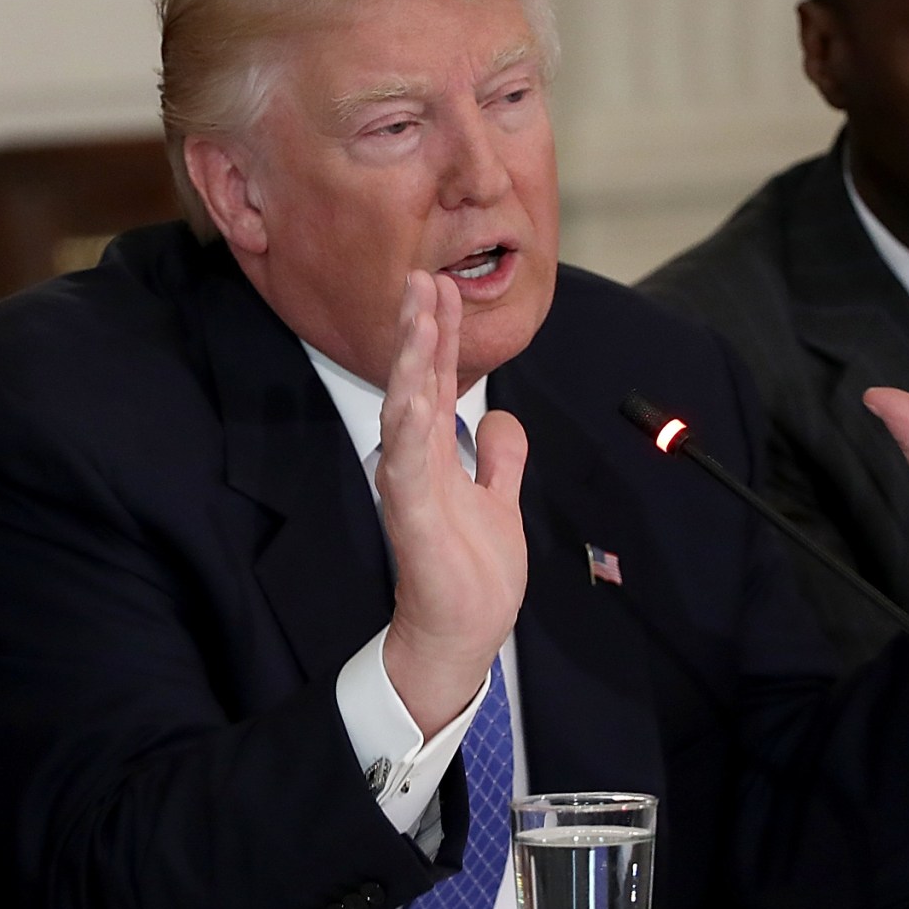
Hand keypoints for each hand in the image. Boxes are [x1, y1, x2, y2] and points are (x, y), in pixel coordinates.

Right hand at [376, 271, 529, 734]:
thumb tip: (502, 418)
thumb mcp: (499, 501)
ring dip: (410, 364)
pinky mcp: (410, 516)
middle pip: (417, 382)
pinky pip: (406, 465)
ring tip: (416, 319)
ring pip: (406, 411)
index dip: (439, 333)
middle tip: (420, 277)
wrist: (463, 631)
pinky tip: (411, 395)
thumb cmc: (471, 573)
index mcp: (437, 453)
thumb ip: (500, 459)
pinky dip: (408, 430)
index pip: (436, 380)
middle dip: (419, 329)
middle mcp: (417, 460)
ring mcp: (410, 485)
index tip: (441, 285)